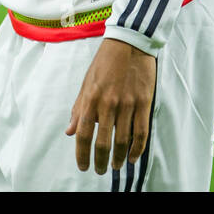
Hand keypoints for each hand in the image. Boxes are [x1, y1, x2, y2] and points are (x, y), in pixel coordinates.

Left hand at [66, 38, 155, 174]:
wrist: (128, 43)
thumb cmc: (105, 63)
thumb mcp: (86, 83)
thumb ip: (78, 109)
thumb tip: (70, 131)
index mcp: (91, 99)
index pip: (83, 135)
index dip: (82, 155)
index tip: (83, 167)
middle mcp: (108, 104)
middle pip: (103, 142)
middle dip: (100, 161)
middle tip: (99, 170)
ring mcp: (127, 104)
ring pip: (123, 141)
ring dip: (119, 158)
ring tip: (116, 166)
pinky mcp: (143, 102)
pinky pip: (141, 131)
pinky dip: (138, 148)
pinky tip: (133, 157)